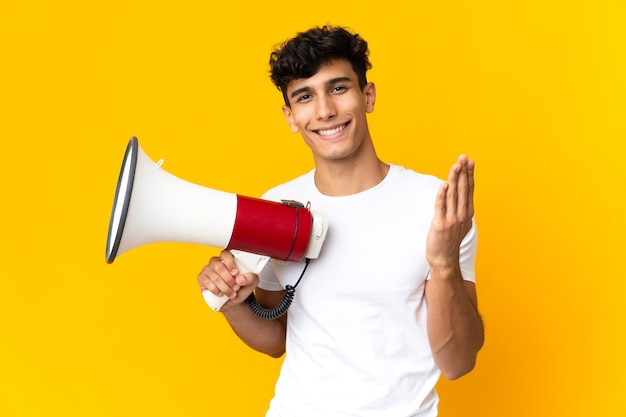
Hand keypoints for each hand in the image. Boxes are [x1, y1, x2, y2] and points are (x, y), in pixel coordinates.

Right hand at [197, 249, 258, 309]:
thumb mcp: (251, 283)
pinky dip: (216, 291)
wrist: (233, 301)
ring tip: (231, 293)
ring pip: (215, 277)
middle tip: (235, 287)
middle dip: (229, 279)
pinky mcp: (202, 278)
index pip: (225, 254)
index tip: (235, 272)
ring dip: (225, 287)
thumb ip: (251, 278)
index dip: (230, 263)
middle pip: (219, 267)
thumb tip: (240, 279)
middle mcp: (216, 262)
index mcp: (228, 259)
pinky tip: (221, 293)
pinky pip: (208, 284)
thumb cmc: (241, 288)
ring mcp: (208, 270)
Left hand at [426, 155, 474, 271]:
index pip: (469, 189)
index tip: (470, 161)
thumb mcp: (459, 222)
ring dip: (454, 179)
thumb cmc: (449, 240)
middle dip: (463, 172)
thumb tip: (455, 190)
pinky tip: (444, 184)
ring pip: (453, 195)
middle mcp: (462, 215)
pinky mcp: (441, 225)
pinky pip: (441, 207)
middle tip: (463, 157)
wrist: (444, 260)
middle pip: (463, 189)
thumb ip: (459, 207)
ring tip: (455, 165)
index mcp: (467, 213)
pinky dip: (442, 195)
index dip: (469, 174)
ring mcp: (452, 220)